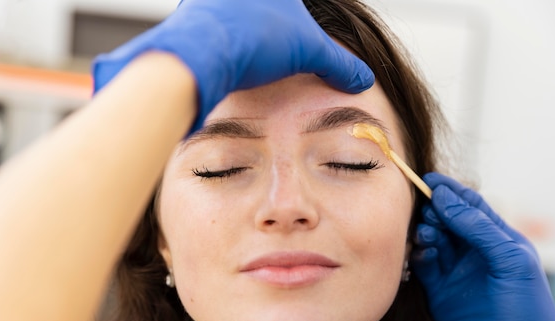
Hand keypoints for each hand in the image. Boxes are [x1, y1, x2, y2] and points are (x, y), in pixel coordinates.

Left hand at [92, 0, 373, 131]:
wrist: (202, 53)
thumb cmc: (256, 40)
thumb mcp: (309, 52)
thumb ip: (339, 64)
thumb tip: (364, 79)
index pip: (291, 3)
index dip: (296, 24)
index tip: (292, 38)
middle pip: (264, 6)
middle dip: (269, 13)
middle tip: (273, 33)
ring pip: (232, 8)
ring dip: (240, 19)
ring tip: (251, 42)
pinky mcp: (190, 13)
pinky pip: (210, 18)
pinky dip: (220, 32)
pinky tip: (228, 50)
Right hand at [412, 173, 554, 320]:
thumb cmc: (526, 314)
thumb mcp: (512, 262)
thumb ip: (479, 228)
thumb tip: (446, 199)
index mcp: (498, 240)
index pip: (470, 206)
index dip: (450, 192)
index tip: (428, 181)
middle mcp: (474, 252)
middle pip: (446, 218)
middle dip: (433, 210)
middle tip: (423, 210)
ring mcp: (454, 270)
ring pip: (432, 238)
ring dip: (425, 231)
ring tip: (426, 235)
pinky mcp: (437, 290)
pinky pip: (422, 263)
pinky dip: (418, 254)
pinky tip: (420, 254)